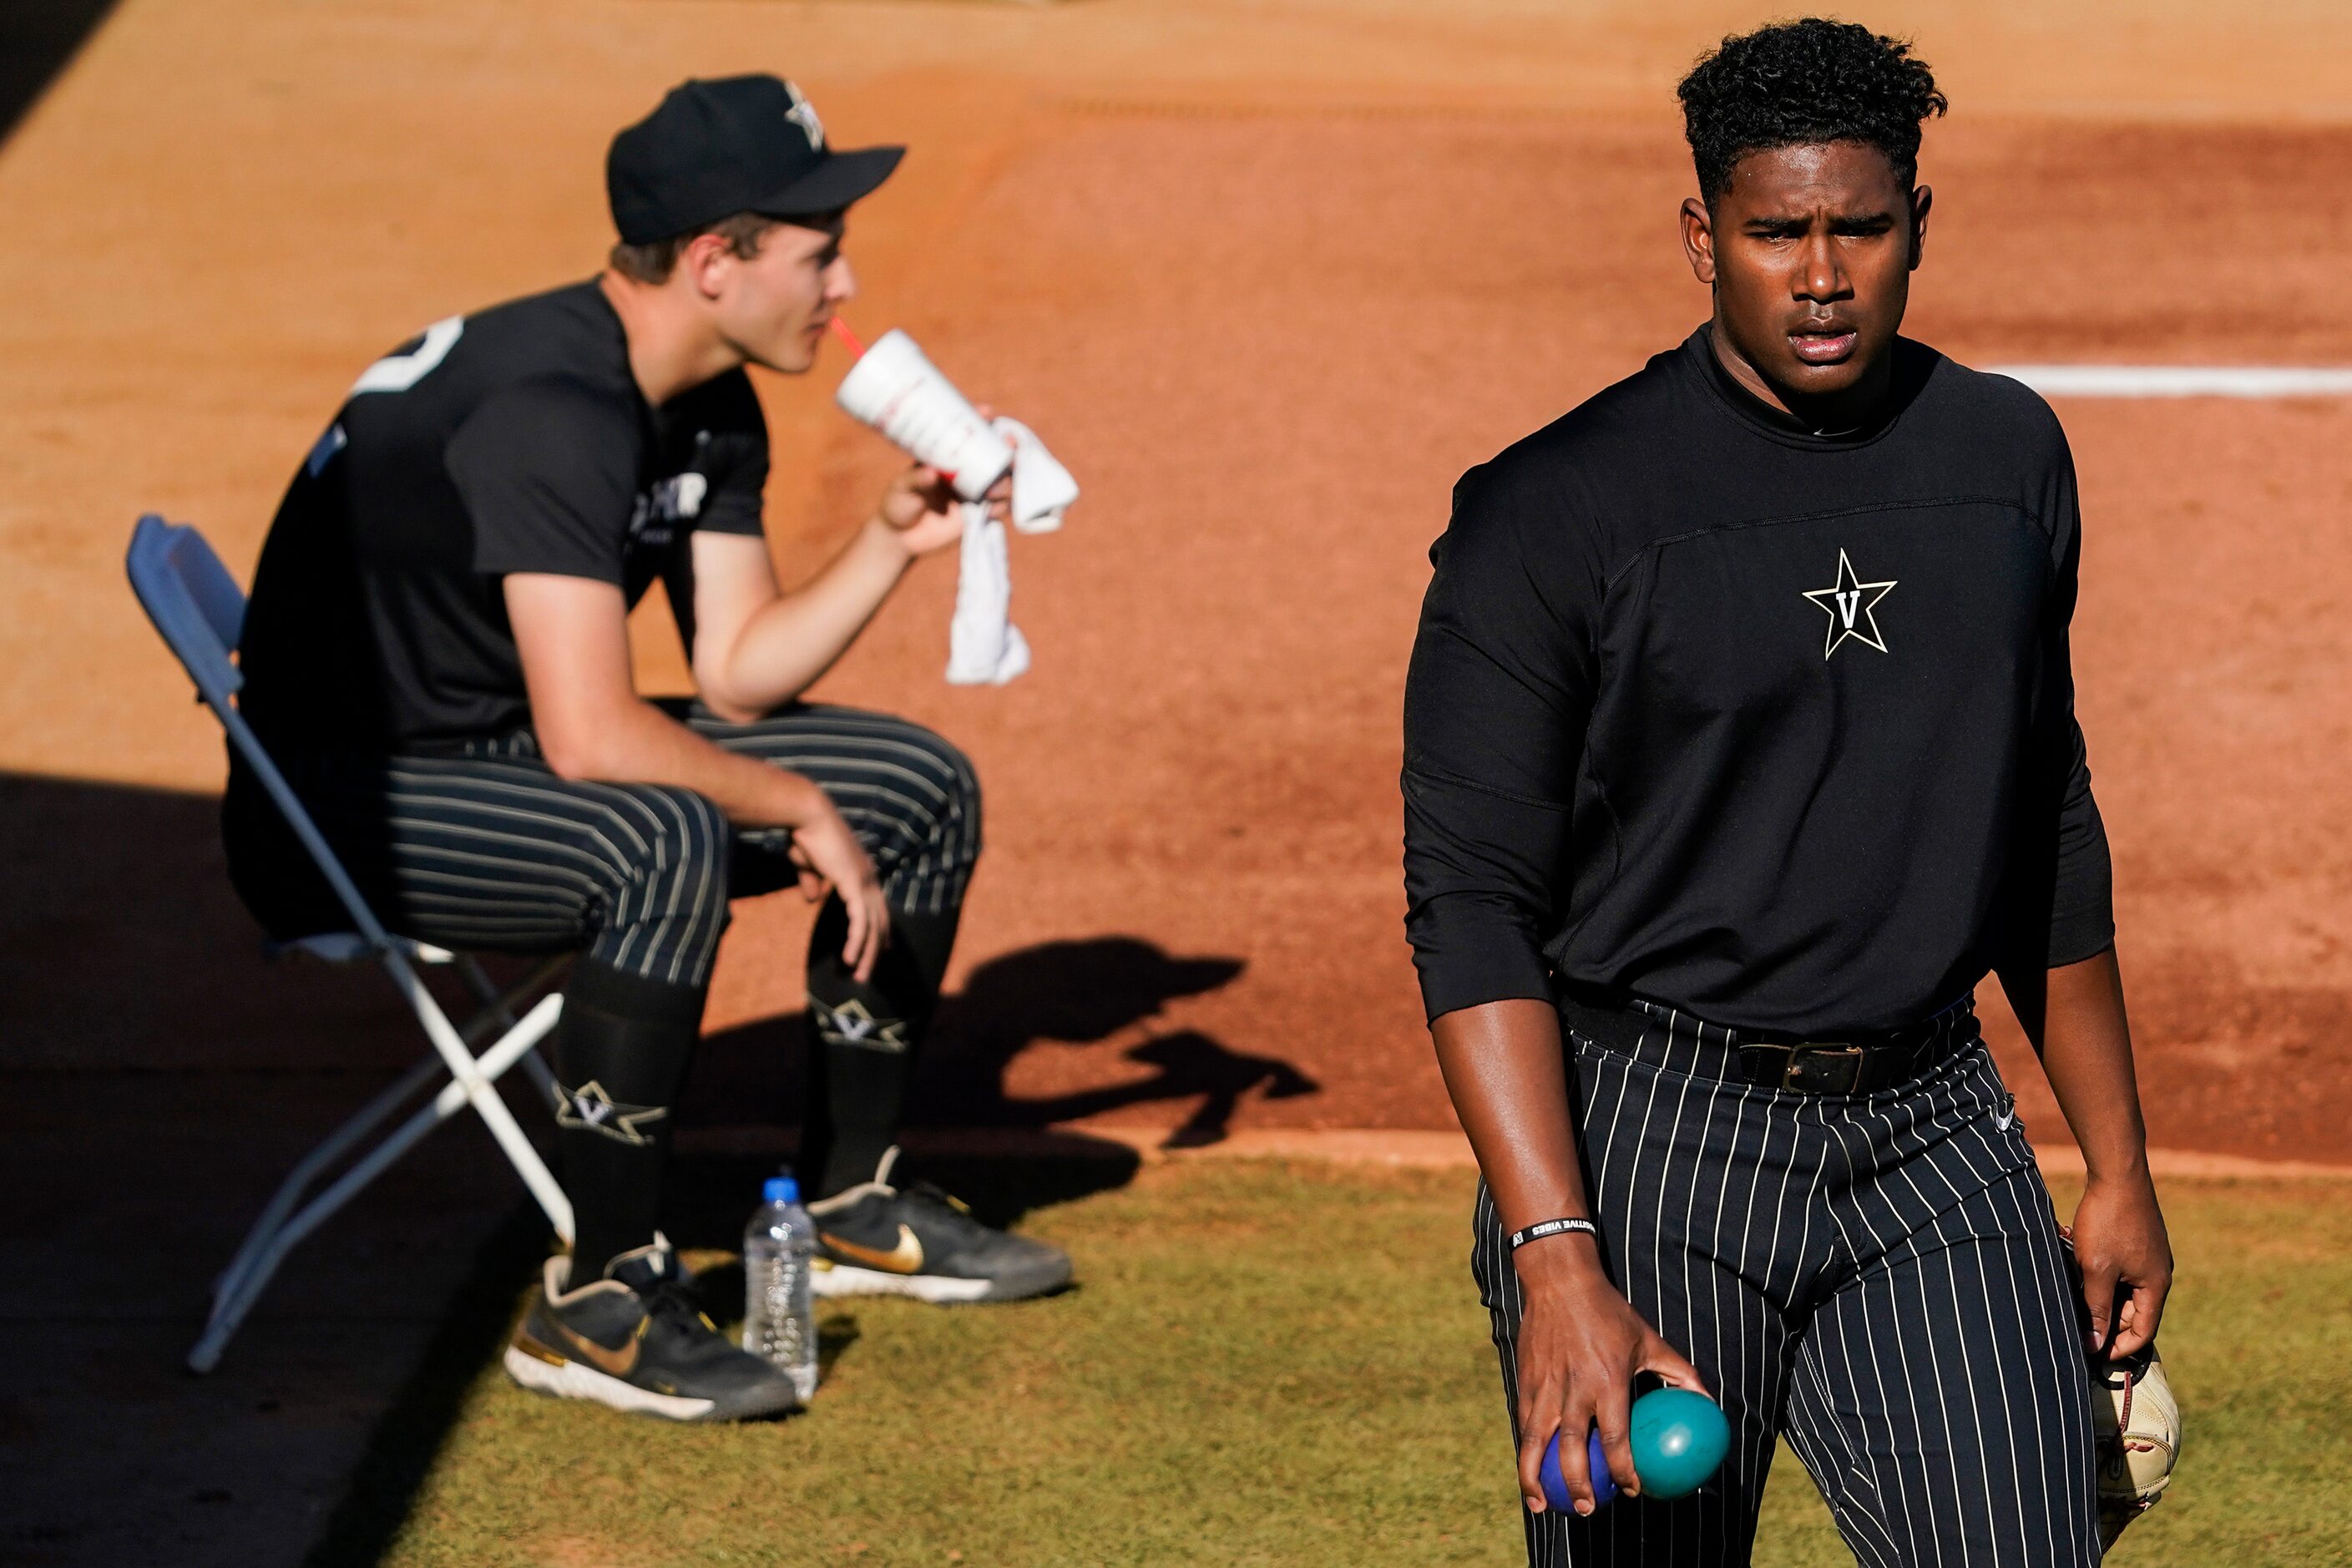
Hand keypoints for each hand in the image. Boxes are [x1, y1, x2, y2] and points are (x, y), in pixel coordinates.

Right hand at [781, 795, 889, 982]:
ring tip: (859, 976)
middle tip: (868, 971)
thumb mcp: (808, 865)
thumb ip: (813, 883)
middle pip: (879, 921)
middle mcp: (869, 877)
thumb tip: (812, 900)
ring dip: (866, 953)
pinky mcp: (854, 885)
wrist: (805, 814)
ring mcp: (865, 881)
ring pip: (872, 926)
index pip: (877, 906)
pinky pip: (860, 922)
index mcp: (862, 871)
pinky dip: (856, 942)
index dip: (880, 928)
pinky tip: (850, 959)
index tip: (881, 948)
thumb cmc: (804, 835)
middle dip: (875, 948)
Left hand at [874, 406, 1015, 555]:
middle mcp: (965, 472)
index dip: (981, 421)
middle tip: (1010, 447)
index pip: (968, 435)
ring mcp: (973, 493)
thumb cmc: (898, 503)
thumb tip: (932, 472)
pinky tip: (991, 510)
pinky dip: (1000, 508)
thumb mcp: (902, 487)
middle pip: (995, 457)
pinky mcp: (977, 515)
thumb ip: (916, 479)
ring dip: (1006, 483)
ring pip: (1003, 482)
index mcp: (948, 458)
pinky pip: (999, 508)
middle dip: (1007, 451)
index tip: (987, 412)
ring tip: (993, 490)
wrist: (900, 538)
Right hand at [1513, 1242, 1707, 1514]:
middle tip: (1588, 1509)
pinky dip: (1525, 1450)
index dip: (1624, 1471)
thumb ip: (1679, 1372)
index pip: (1615, 1439)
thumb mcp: (1650, 1340)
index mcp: (1608, 1382)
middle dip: (1579, 1487)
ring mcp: (1545, 1386)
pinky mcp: (1525, 1380)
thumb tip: (1707, 1402)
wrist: (1560, 1282)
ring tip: (1543, 1506)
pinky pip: (1523, 1423)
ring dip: (1537, 1478)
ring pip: (1536, 1443)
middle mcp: (1574, 1389)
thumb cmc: (1610, 1312)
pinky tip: (1529, 1469)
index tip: (1631, 1489)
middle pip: (1572, 1451)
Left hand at [2070, 1170, 2171, 1358]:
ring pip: (2125, 1291)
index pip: (2143, 1331)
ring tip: (2074, 1306)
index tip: (2093, 1356)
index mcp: (2156, 1285)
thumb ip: (2097, 1308)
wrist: (2116, 1173)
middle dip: (2108, 1326)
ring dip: (2102, 1301)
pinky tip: (2078, 1276)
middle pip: (2134, 1313)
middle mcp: (2158, 1273)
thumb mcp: (2096, 1270)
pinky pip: (2121, 1272)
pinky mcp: (2135, 1242)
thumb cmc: (2107, 1222)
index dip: (2120, 1348)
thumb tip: (2094, 1344)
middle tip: (2078, 1333)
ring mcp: (2148, 1256)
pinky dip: (2102, 1280)